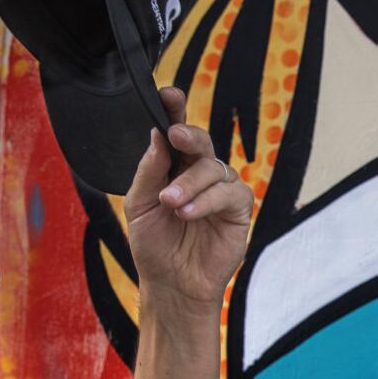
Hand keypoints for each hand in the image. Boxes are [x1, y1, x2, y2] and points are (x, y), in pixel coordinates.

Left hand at [122, 88, 253, 313]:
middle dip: (189, 135)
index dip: (174, 110)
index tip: (167, 94)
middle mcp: (199, 174)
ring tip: (171, 204)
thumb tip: (157, 136)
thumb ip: (149, 171)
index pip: (176, 132)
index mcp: (173, 167)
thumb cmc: (154, 245)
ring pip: (213, 168)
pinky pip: (231, 193)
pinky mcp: (237, 210)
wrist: (171, 284)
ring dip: (190, 183)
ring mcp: (220, 190)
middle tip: (175, 136)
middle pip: (200, 141)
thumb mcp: (139, 205)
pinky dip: (208, 200)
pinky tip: (188, 213)